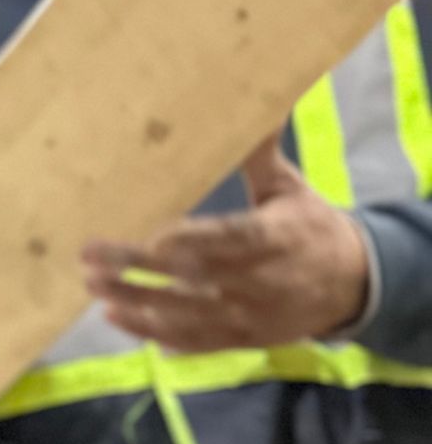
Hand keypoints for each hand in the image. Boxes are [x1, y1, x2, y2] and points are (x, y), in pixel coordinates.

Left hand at [81, 138, 372, 351]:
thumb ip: (259, 154)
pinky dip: (156, 334)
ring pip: (188, 316)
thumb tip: (253, 102)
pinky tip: (117, 318)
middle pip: (195, 278)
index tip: (152, 237)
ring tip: (94, 289)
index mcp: (277, 237)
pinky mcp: (241, 340)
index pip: (232, 239)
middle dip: (140, 271)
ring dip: (138, 305)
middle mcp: (261, 281)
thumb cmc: (309, 228)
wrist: (353, 287)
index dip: (193, 241)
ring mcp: (250, 316)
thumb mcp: (290, 188)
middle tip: (90, 259)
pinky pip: (195, 341)